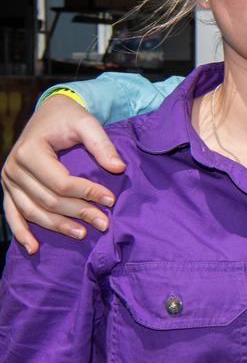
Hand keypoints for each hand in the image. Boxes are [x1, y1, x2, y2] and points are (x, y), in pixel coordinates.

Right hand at [1, 95, 121, 252]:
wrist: (48, 113)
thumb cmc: (68, 118)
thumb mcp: (87, 124)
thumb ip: (102, 145)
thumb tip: (119, 168)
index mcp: (30, 151)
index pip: (60, 182)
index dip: (87, 193)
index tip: (111, 199)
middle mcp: (13, 168)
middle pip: (48, 200)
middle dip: (78, 213)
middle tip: (104, 223)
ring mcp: (8, 180)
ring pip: (32, 211)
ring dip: (57, 226)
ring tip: (83, 234)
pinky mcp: (9, 188)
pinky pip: (12, 213)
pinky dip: (21, 232)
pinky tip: (34, 248)